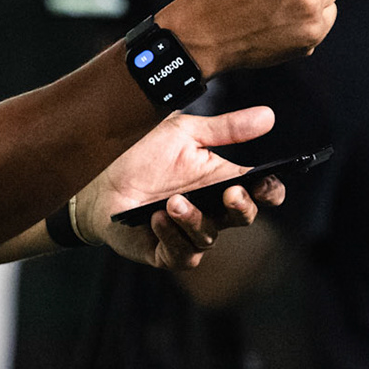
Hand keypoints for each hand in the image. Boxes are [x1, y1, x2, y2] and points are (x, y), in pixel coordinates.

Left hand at [80, 106, 286, 270]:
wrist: (98, 177)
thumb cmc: (143, 154)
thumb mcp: (184, 132)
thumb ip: (227, 128)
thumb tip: (269, 115)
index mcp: (222, 180)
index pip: (260, 192)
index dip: (271, 191)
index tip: (269, 183)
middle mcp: (212, 210)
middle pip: (242, 216)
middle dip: (241, 207)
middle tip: (231, 193)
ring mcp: (189, 233)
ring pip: (209, 236)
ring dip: (195, 220)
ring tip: (174, 201)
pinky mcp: (166, 252)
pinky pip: (180, 253)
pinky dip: (172, 235)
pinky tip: (157, 218)